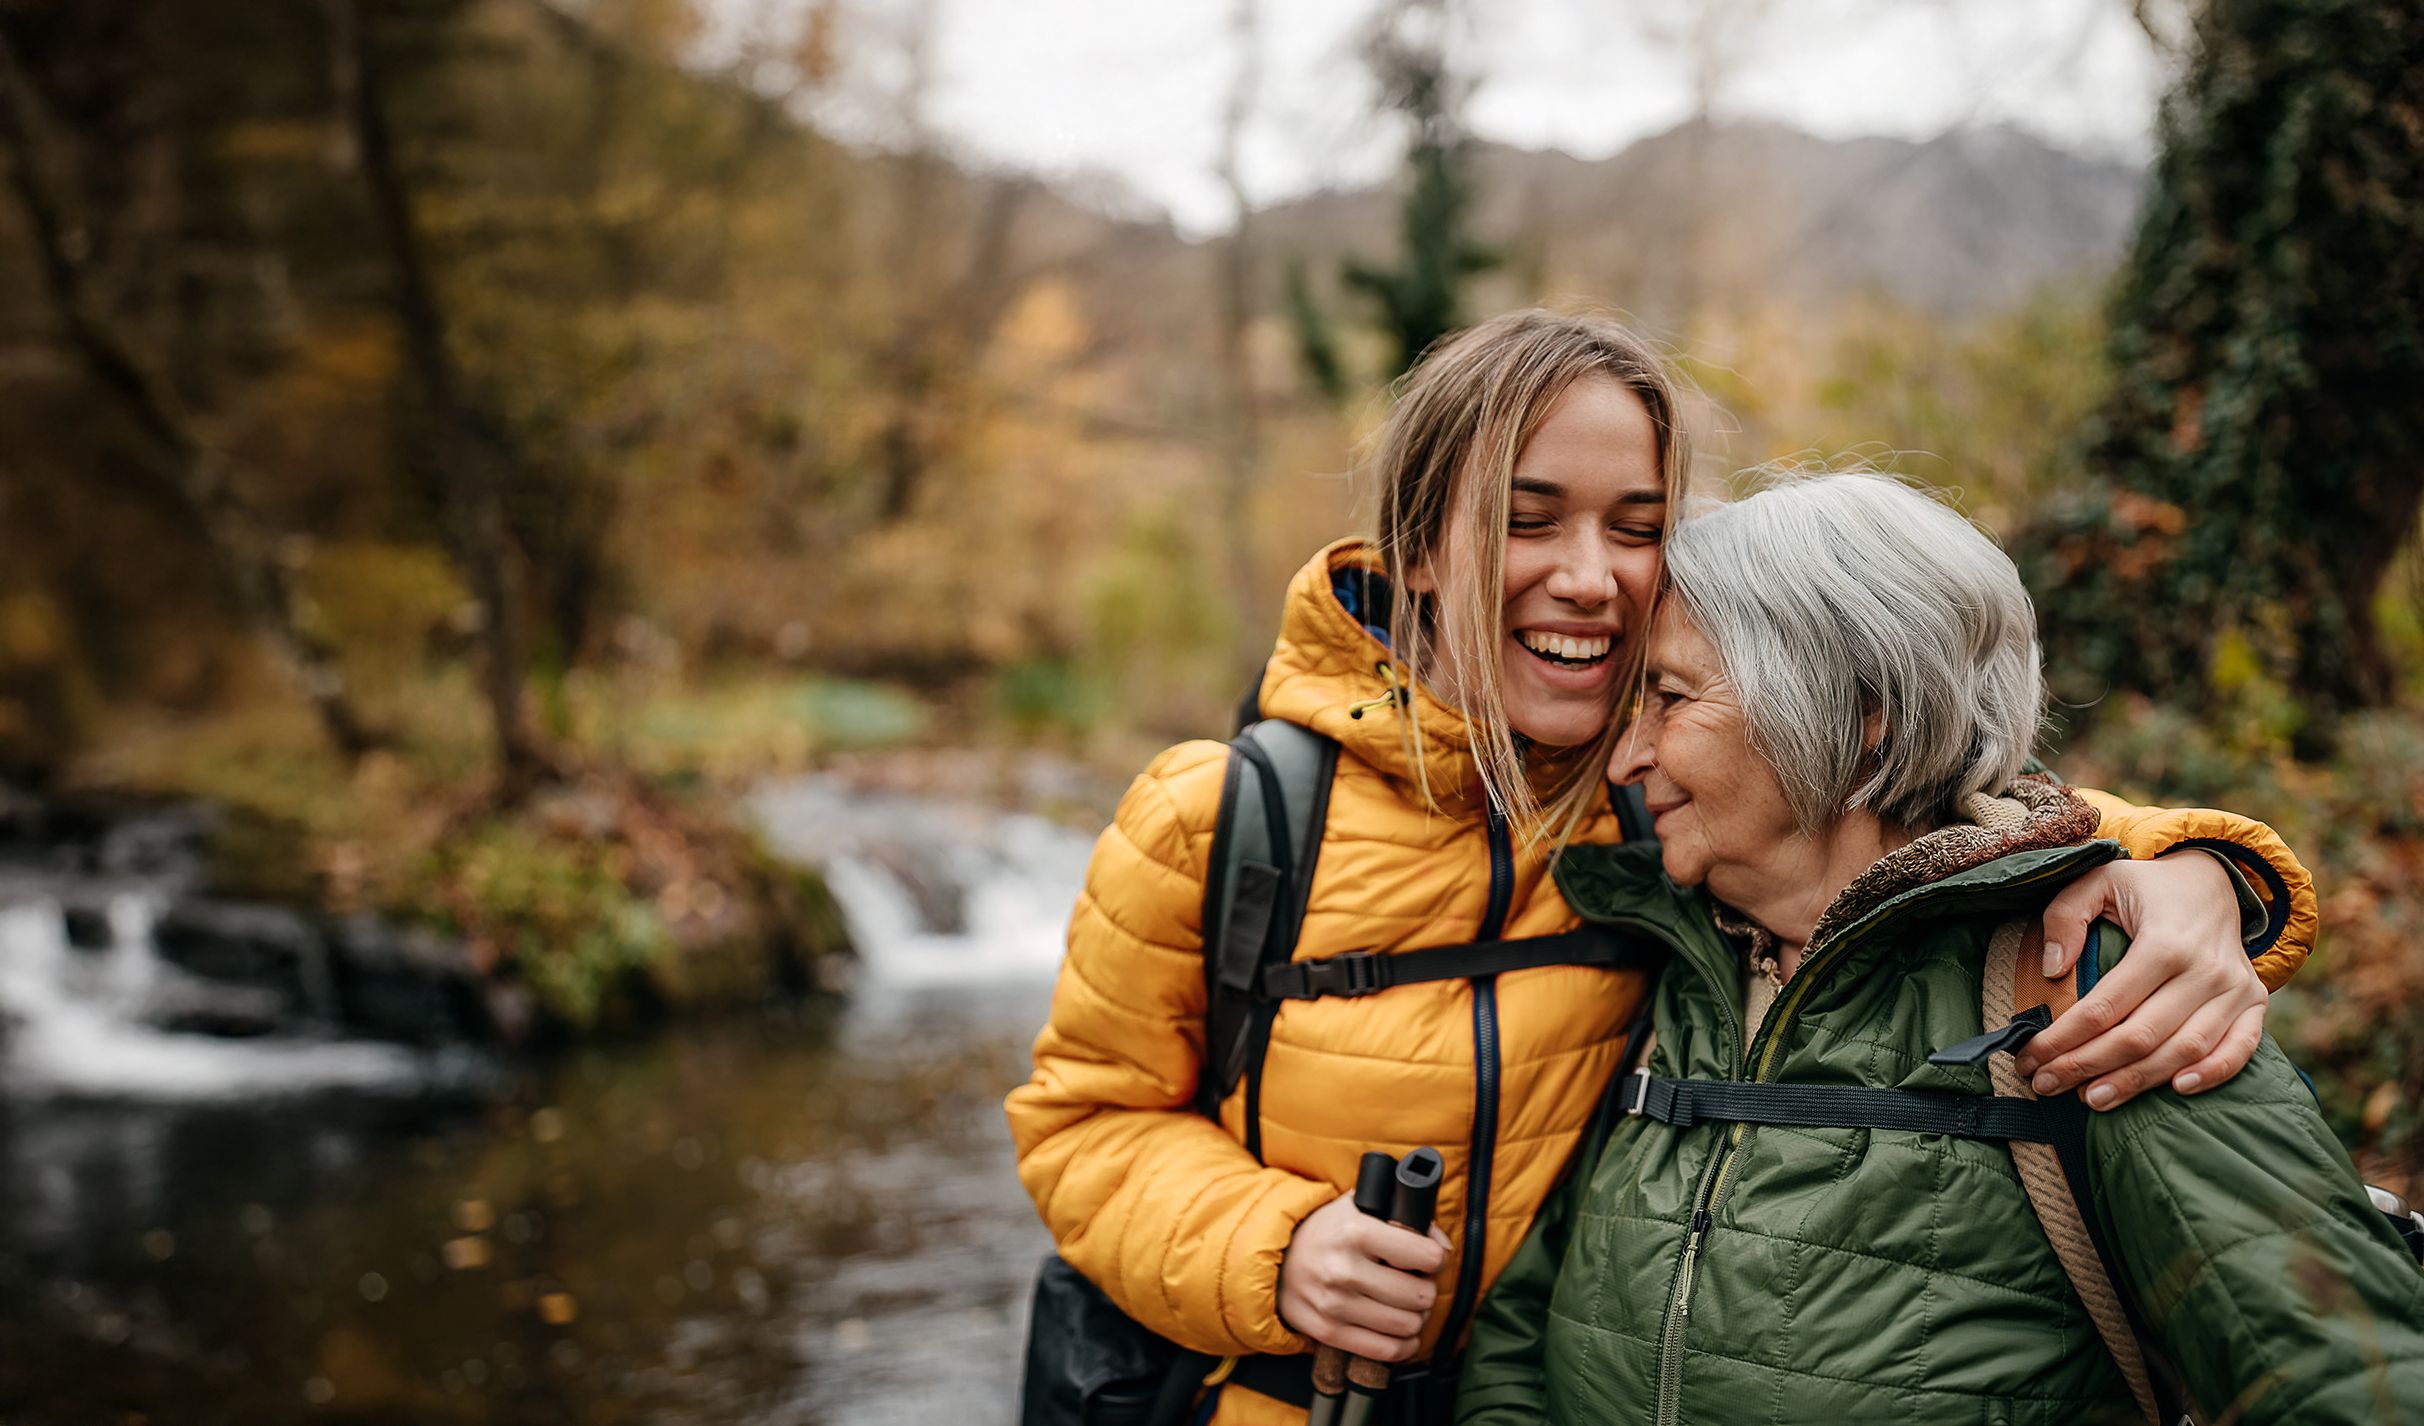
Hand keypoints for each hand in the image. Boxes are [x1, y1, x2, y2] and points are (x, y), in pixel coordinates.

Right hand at [1276, 1191, 1450, 1361]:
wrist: (1277, 1258)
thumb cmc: (1327, 1231)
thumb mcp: (1359, 1206)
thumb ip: (1403, 1214)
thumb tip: (1442, 1245)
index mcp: (1355, 1231)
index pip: (1425, 1256)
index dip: (1436, 1259)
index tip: (1430, 1260)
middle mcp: (1344, 1269)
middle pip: (1420, 1295)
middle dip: (1427, 1290)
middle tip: (1418, 1284)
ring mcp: (1335, 1304)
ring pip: (1407, 1325)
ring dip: (1416, 1318)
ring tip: (1407, 1306)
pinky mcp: (1328, 1331)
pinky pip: (1385, 1350)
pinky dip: (1403, 1345)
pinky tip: (1401, 1333)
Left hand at [2018, 855, 2268, 1110]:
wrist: (2213, 880)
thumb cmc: (2146, 887)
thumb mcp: (2098, 880)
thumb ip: (2066, 917)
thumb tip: (2051, 969)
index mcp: (2164, 942)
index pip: (2106, 1006)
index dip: (2064, 1038)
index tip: (2029, 1058)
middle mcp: (2205, 970)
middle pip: (2140, 1036)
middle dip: (2087, 1066)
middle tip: (2046, 1085)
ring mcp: (2235, 989)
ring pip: (2184, 1050)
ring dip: (2136, 1081)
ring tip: (2092, 1099)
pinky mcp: (2254, 1003)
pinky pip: (2241, 1048)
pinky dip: (2214, 1073)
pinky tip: (2177, 1089)